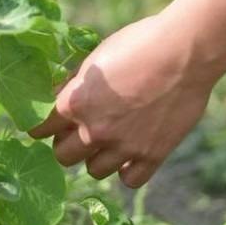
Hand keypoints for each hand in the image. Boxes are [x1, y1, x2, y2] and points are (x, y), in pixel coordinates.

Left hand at [30, 2, 218, 189]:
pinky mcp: (152, 155)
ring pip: (94, 171)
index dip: (43, 125)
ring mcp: (124, 147)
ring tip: (108, 140)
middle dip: (66, 144)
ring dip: (96, 157)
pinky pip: (129, 180)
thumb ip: (73, 84)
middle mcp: (94, 130)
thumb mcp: (95, 57)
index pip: (40, 129)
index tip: (48, 124)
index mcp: (74, 103)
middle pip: (63, 156)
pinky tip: (131, 153)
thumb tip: (56, 97)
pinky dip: (127, 170)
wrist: (185, 52)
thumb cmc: (139, 44)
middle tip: (78, 131)